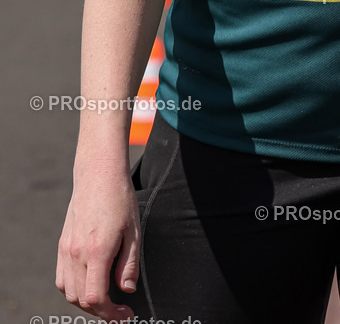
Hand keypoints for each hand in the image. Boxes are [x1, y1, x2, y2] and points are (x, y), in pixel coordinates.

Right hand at [56, 166, 140, 321]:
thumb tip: (127, 290)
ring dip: (86, 302)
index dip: (111, 313)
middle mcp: (77, 252)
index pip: (96, 298)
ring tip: (106, 299)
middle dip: (100, 311)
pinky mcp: (62, 244)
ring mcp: (66, 249)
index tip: (125, 315)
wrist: (98, 174)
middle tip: (119, 310)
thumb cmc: (120, 199)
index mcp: (97, 250)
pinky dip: (73, 289)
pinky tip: (89, 284)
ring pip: (69, 292)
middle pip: (81, 299)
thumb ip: (129, 264)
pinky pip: (62, 278)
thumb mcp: (134, 231)